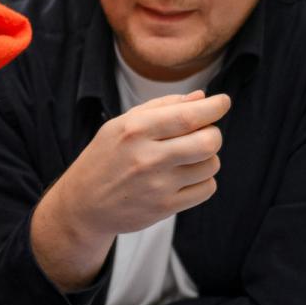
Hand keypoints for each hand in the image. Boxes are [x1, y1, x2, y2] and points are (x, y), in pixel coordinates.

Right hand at [31, 89, 229, 289]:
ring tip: (187, 158)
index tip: (222, 102)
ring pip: (211, 165)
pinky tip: (185, 177)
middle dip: (213, 133)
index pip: (190, 115)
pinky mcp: (164, 208)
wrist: (82, 205)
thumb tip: (202, 97)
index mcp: (135, 130)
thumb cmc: (105, 158)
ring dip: (207, 158)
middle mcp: (147, 157)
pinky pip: (206, 189)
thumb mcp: (121, 124)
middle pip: (208, 141)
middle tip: (203, 133)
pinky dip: (203, 180)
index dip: (215, 107)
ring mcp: (157, 186)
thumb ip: (161, 107)